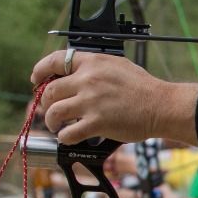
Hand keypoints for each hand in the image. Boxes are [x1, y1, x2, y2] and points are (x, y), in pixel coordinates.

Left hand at [30, 49, 185, 145]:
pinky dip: (64, 137)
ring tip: (56, 126)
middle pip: (50, 91)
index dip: (40, 71)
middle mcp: (88, 80)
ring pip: (53, 112)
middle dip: (44, 103)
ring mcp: (91, 102)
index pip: (55, 61)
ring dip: (51, 121)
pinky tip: (68, 137)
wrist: (162, 105)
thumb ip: (94, 68)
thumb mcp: (118, 66)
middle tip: (50, 110)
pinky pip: (68, 133)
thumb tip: (75, 75)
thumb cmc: (144, 88)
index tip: (35, 80)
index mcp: (92, 63)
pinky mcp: (96, 123)